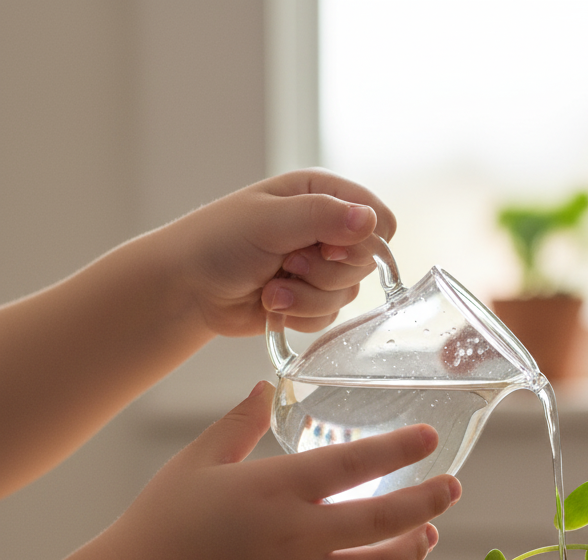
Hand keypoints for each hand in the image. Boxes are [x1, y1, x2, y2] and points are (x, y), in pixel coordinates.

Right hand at [103, 381, 459, 559]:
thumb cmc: (164, 520)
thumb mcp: (199, 461)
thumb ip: (240, 425)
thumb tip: (264, 387)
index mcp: (276, 489)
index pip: (354, 463)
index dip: (399, 449)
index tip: (429, 438)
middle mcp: (296, 536)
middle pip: (383, 519)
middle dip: (428, 502)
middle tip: (453, 489)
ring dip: (412, 553)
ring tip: (427, 536)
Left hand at [165, 169, 397, 338]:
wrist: (187, 286)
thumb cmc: (218, 241)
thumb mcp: (270, 221)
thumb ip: (322, 217)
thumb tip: (370, 220)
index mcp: (322, 195)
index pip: (380, 219)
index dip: (364, 241)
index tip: (328, 246)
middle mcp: (327, 229)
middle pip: (367, 262)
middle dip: (326, 271)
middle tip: (289, 263)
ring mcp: (320, 266)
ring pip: (348, 294)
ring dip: (307, 297)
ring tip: (271, 288)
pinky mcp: (312, 299)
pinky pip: (330, 317)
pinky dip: (301, 315)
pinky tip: (272, 304)